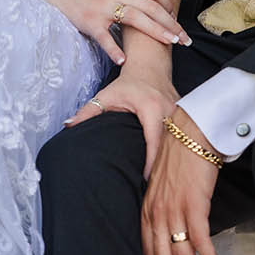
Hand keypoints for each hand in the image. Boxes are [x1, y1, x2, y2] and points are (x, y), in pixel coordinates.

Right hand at [42, 0, 189, 65]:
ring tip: (169, 42)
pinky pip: (104, 37)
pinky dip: (113, 49)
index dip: (169, 4)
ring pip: (135, 19)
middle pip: (151, 7)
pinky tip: (124, 60)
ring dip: (155, 32)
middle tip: (184, 38)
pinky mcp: (90, 21)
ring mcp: (104, 7)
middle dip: (170, 23)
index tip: (176, 17)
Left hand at [64, 72, 179, 176]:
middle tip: (153, 189)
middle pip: (169, 146)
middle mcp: (170, 111)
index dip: (150, 163)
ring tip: (163, 183)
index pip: (154, 141)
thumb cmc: (129, 82)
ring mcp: (181, 114)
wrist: (150, 65)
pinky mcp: (186, 117)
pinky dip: (177, 152)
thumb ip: (88, 111)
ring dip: (171, 162)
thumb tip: (68, 125)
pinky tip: (171, 167)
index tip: (144, 181)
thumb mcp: (107, 95)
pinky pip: (183, 138)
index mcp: (151, 107)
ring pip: (179, 143)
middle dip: (162, 168)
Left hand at [141, 107, 222, 254]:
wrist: (192, 129)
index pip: (147, 253)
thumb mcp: (163, 186)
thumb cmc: (181, 157)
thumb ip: (163, 209)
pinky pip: (200, 241)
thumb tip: (173, 232)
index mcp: (147, 210)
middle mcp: (157, 213)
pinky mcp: (194, 203)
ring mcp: (174, 209)